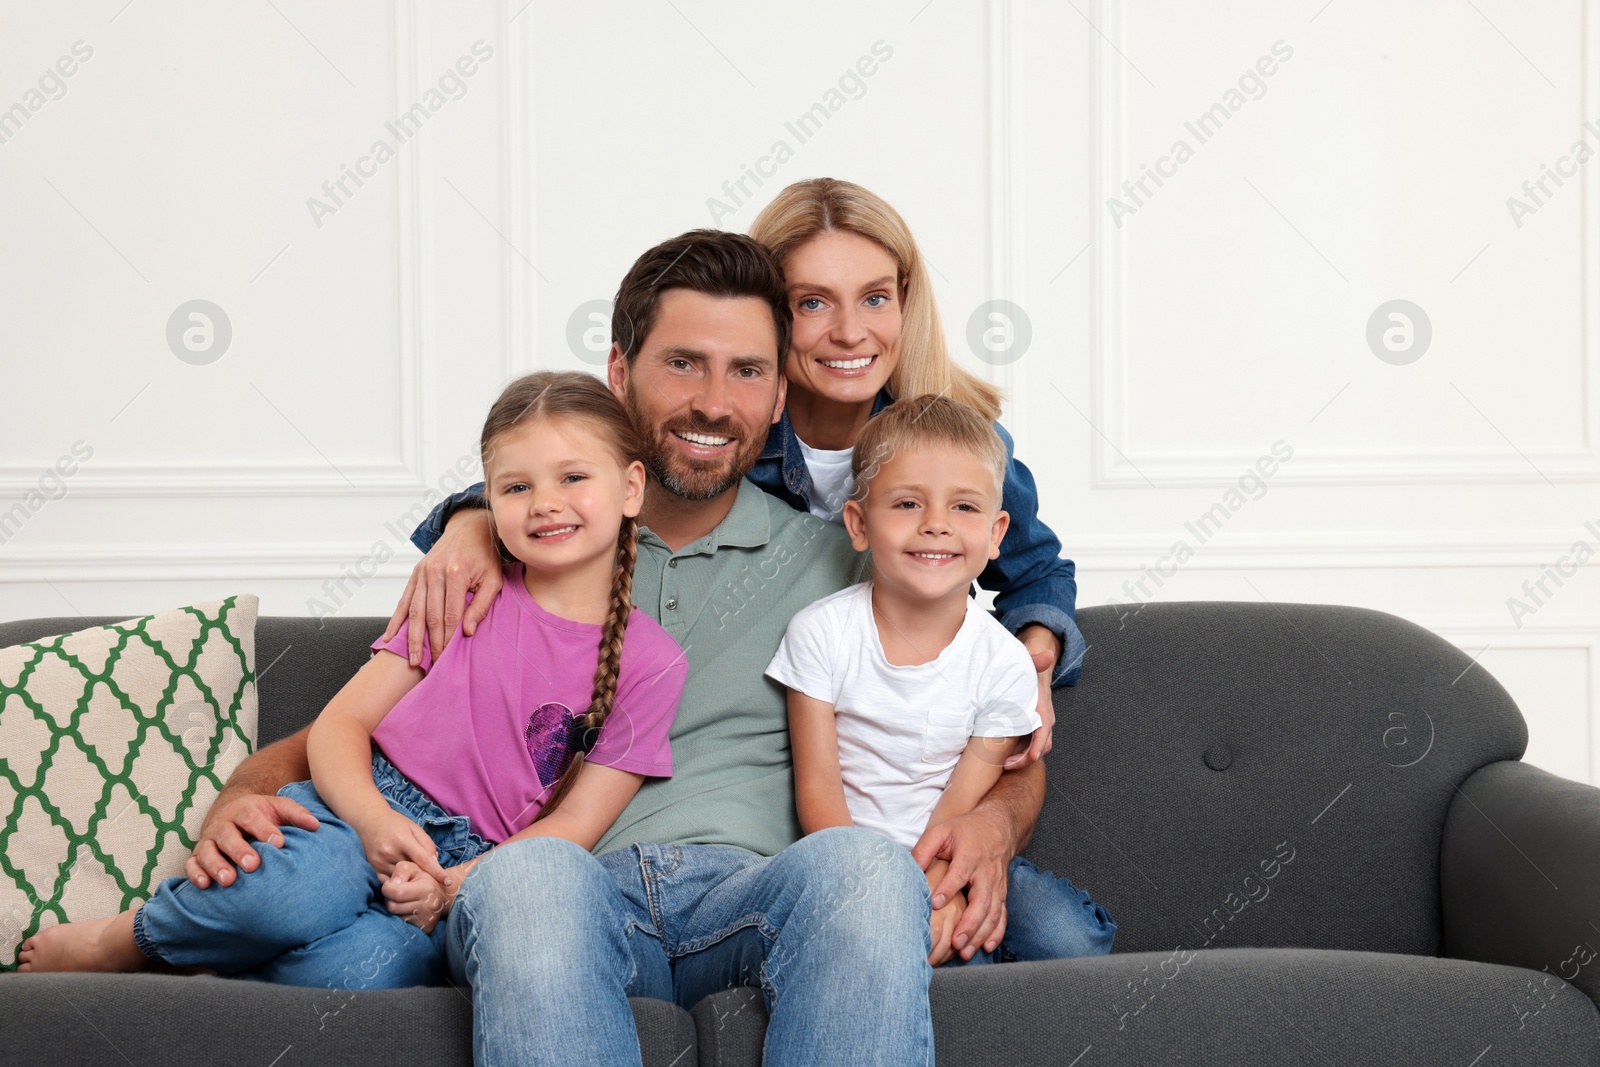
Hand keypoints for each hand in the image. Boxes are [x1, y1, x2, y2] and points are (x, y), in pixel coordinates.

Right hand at [185, 793, 320, 888]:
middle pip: (227, 835)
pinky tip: (205, 885)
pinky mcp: (196, 855)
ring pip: (206, 851)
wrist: (231, 810)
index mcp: (244, 810)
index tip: (279, 842)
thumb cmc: (261, 814)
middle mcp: (223, 824)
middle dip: (240, 850)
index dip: (265, 829)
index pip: (253, 818)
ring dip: (216, 865)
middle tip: (253, 865)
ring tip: (230, 880)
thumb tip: (316, 826)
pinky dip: (195, 874)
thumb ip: (296, 814)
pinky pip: (190, 864)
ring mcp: (208, 840)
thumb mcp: (278, 807)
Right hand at [356, 809, 452, 884]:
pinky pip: (388, 882)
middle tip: (433, 879)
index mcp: (403, 839)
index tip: (448, 882)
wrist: (369, 821)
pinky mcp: (372, 868)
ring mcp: (379, 861)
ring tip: (418, 879)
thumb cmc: (395, 823)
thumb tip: (435, 862)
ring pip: (401, 879)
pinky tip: (404, 881)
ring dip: (411, 881)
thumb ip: (427, 844)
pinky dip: (398, 883)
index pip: (423, 860)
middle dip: (424, 876)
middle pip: (413, 871)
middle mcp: (390, 851)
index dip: (437, 872)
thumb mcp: (414, 827)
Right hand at [381, 509, 500, 667]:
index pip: (451, 615)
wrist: (469, 528)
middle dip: (430, 643)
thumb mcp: (494, 579)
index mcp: (457, 574)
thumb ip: (482, 606)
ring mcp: (422, 572)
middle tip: (429, 665)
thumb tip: (467, 632)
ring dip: (412, 638)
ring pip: (415, 611)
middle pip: (431, 616)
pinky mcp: (415, 574)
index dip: (448, 639)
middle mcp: (436, 572)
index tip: (447, 658)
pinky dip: (396, 621)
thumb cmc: (485, 556)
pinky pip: (404, 601)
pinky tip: (390, 638)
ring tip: (412, 659)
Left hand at [383, 854, 482, 932]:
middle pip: (392, 907)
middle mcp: (428, 906)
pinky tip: (407, 910)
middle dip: (389, 898)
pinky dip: (401, 917)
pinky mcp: (425, 929)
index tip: (390, 884)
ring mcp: (427, 920)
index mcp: (427, 888)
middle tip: (395, 893)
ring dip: (395, 908)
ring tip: (402, 900)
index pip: (396, 892)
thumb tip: (392, 883)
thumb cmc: (423, 879)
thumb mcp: (413, 868)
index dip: (387, 887)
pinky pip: (402, 925)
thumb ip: (401, 870)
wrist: (441, 896)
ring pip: (395, 917)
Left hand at [912, 806, 1013, 959]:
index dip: (948, 889)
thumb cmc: (965, 831)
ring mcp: (997, 885)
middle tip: (954, 942)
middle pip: (981, 901)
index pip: (959, 874)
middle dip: (969, 924)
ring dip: (980, 934)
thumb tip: (908, 870)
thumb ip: (924, 849)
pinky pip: (1003, 915)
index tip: (935, 904)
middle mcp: (986, 873)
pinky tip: (987, 947)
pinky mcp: (1002, 894)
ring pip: (992, 913)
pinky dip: (997, 933)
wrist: (998, 827)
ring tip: (964, 951)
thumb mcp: (942, 831)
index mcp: (970, 856)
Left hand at [1009, 625, 1059, 769]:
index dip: (1038, 745)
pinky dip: (1016, 752)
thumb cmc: (1029, 672)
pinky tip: (1001, 755)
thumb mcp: (1030, 665)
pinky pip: (1026, 745)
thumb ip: (1036, 661)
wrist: (1034, 674)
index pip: (1045, 731)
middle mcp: (1044, 720)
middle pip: (1041, 746)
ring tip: (1002, 764)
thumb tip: (1048, 655)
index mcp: (1043, 708)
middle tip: (1007, 765)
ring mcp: (1038, 726)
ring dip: (1020, 758)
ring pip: (1034, 748)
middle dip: (1025, 758)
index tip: (1032, 757)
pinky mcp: (1030, 729)